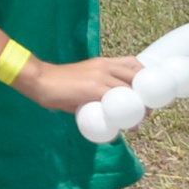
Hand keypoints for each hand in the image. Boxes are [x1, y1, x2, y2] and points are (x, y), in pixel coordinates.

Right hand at [16, 52, 140, 113]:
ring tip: (138, 123)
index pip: (133, 63)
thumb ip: (98, 93)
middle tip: (147, 112)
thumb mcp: (83, 82)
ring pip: (130, 91)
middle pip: (137, 77)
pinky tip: (127, 126)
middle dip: (147, 95)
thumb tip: (108, 113)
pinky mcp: (94, 89)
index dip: (145, 77)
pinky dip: (125, 116)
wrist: (39, 80)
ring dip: (138, 108)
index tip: (149, 93)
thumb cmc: (58, 85)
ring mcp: (100, 76)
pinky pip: (117, 102)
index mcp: (103, 62)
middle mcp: (105, 66)